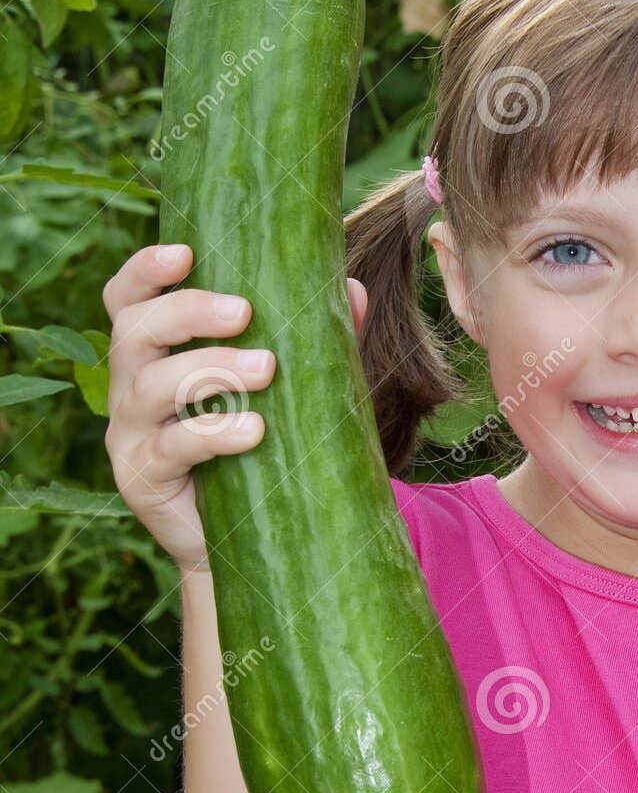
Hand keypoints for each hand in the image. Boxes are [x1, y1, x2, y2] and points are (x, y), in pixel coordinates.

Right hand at [103, 243, 368, 577]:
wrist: (249, 538)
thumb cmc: (265, 450)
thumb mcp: (292, 390)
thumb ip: (315, 341)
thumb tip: (354, 289)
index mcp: (155, 354)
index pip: (128, 300)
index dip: (145, 271)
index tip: (186, 253)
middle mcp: (131, 387)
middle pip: (134, 331)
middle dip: (188, 312)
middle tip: (245, 313)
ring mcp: (130, 435)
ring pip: (150, 385)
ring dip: (210, 368)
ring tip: (267, 369)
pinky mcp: (143, 480)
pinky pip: (171, 448)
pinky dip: (212, 434)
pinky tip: (253, 429)